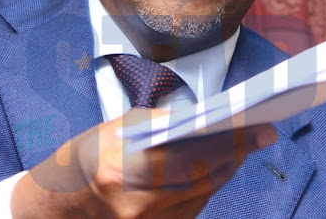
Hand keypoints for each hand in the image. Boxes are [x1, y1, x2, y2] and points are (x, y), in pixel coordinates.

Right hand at [10, 109, 276, 218]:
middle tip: (263, 133)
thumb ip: (163, 124)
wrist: (62, 202)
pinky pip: (194, 207)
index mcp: (125, 170)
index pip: (194, 155)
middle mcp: (139, 204)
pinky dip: (210, 184)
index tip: (262, 128)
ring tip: (245, 145)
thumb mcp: (121, 127)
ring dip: (227, 168)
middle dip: (237, 153)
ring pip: (204, 194)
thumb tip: (208, 117)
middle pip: (206, 177)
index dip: (233, 142)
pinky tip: (221, 165)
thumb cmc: (90, 154)